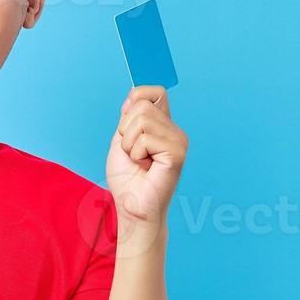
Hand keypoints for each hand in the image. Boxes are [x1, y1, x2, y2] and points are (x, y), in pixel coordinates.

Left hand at [106, 85, 186, 228]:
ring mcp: (178, 141)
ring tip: (138, 160)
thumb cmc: (127, 179)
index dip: (136, 100)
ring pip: (142, 120)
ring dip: (129, 143)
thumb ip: (128, 118)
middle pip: (142, 105)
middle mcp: (174, 131)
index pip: (155, 92)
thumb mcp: (121, 140)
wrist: (131, 207)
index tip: (127, 126)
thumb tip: (133, 96)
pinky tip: (144, 167)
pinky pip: (145, 138)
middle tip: (133, 152)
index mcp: (163, 126)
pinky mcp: (177, 153)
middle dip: (125, 130)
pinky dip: (135, 153)